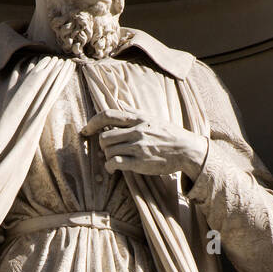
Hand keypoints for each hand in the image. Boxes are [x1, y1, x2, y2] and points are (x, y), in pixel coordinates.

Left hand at [82, 111, 207, 178]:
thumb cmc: (168, 134)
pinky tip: (113, 168)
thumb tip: (118, 102)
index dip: (93, 122)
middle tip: (108, 149)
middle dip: (102, 145)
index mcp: (138, 119)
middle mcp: (137, 131)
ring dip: (107, 156)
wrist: (186, 150)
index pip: (108, 115)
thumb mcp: (152, 118)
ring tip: (114, 159)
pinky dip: (110, 167)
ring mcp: (138, 147)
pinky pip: (115, 163)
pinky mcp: (139, 162)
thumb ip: (134, 112)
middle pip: (105, 136)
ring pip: (108, 151)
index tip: (86, 129)